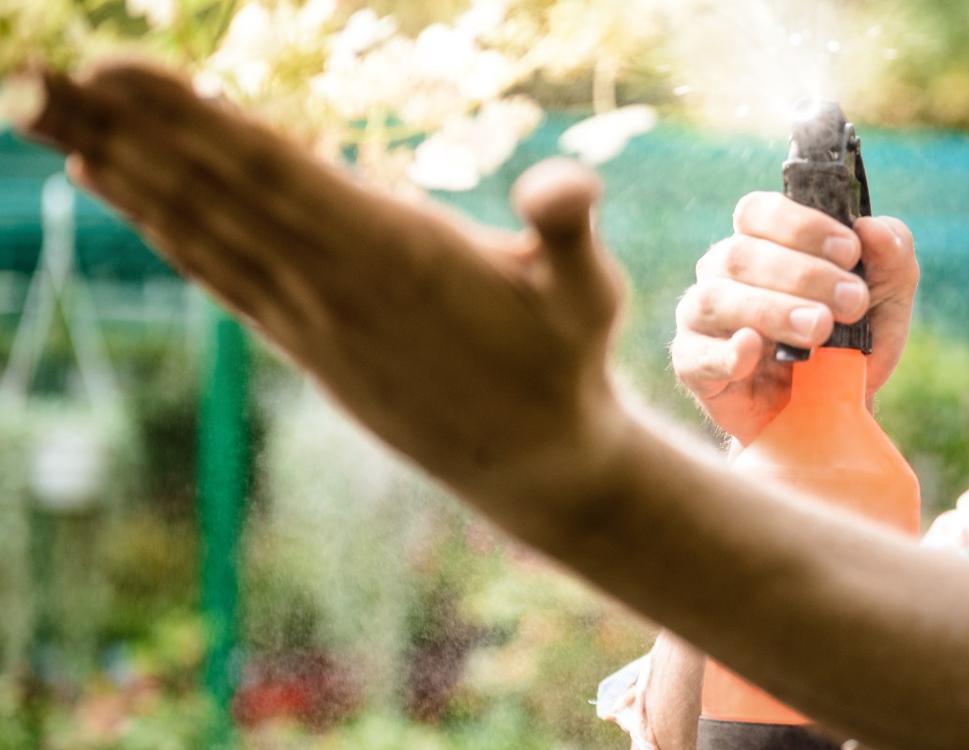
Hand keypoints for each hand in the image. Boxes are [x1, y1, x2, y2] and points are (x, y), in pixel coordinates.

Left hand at [18, 60, 630, 516]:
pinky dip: (152, 220)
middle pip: (208, 191)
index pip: (271, 173)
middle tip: (32, 73)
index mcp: (391, 253)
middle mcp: (330, 283)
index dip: (188, 119)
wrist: (533, 466)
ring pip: (194, 227)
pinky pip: (211, 266)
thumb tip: (566, 184)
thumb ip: (569, 233)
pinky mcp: (300, 338)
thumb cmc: (565, 361)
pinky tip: (105, 181)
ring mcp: (306, 314)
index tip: (114, 68)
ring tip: (42, 110)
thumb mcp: (589, 294)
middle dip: (119, 129)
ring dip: (113, 164)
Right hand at [671, 192, 917, 442]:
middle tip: (852, 302)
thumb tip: (872, 227)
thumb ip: (891, 257)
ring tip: (820, 329)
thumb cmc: (851, 344)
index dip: (802, 225)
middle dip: (804, 275)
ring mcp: (701, 318)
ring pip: (718, 298)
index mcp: (762, 242)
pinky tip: (754, 350)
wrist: (833, 416)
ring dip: (773, 309)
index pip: (758, 211)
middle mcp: (723, 272)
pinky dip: (726, 352)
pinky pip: (696, 354)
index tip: (850, 251)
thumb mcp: (887, 300)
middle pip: (743, 254)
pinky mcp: (692, 365)